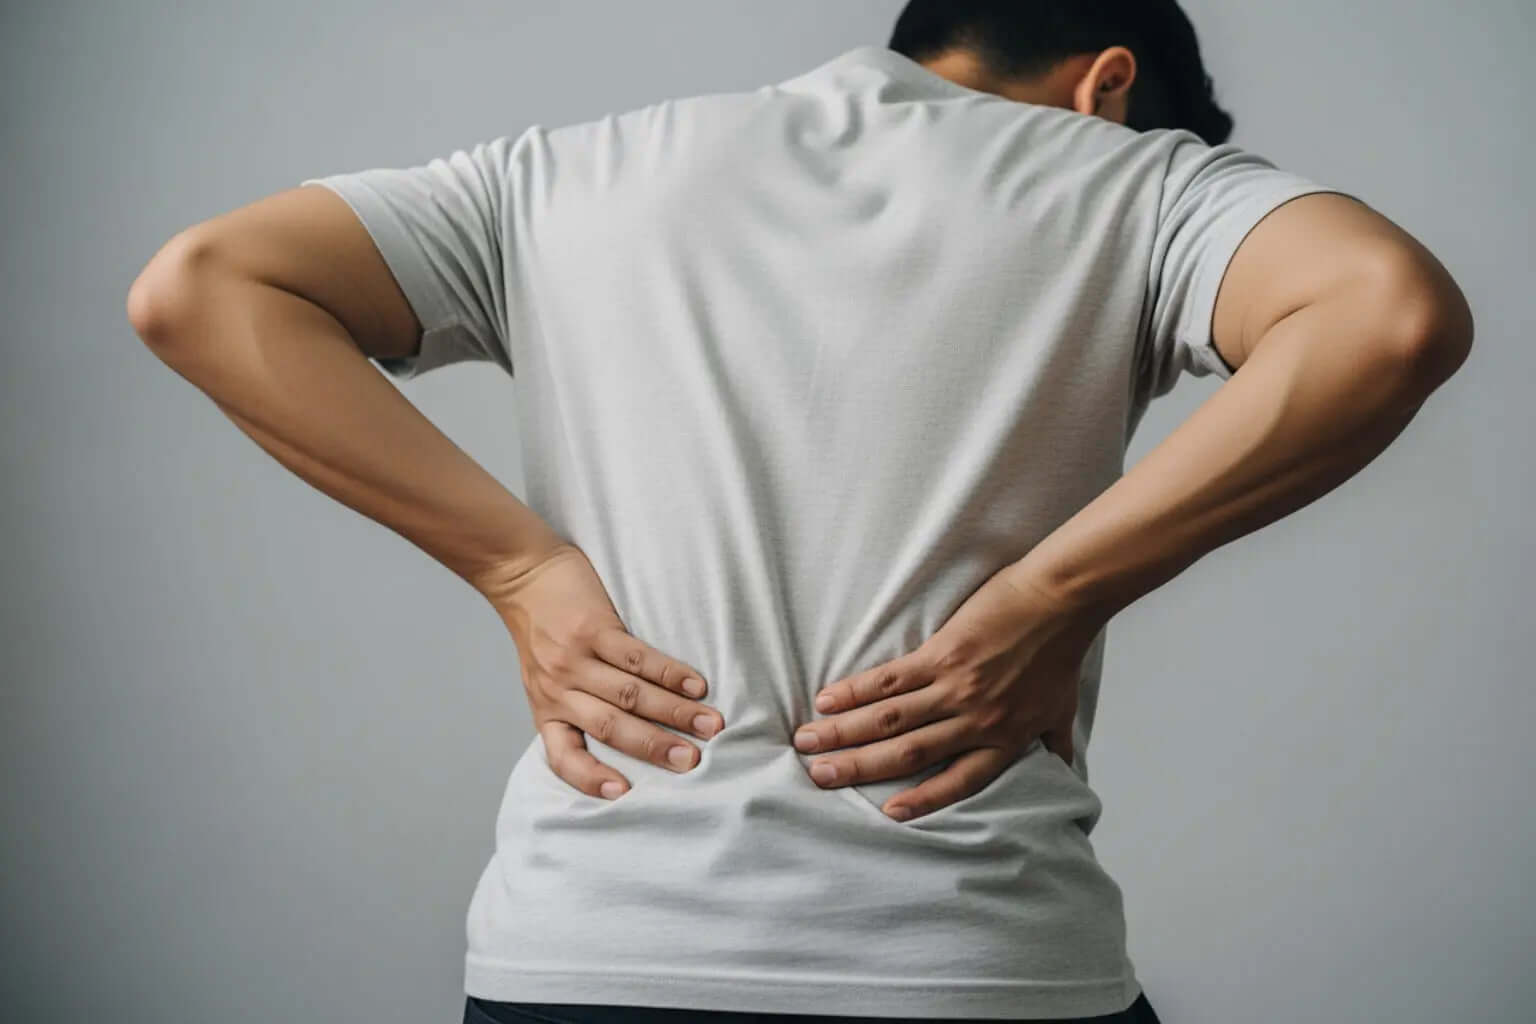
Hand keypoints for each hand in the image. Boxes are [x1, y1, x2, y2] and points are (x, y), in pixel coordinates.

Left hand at [488, 543, 724, 799]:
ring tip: (710, 725)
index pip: (564, 756)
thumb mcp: (542, 680)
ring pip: (630, 694)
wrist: (521, 574)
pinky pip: (636, 657)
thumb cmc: (540, 632)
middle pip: (611, 727)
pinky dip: (669, 673)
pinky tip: (696, 684)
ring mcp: (576, 659)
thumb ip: (574, 708)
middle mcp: (559, 690)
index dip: (590, 778)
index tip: (622, 793)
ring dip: (674, 712)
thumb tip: (626, 740)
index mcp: (547, 710)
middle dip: (655, 747)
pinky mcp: (593, 628)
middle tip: (692, 763)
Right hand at [792, 564, 1106, 821]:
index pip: (958, 782)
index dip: (923, 800)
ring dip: (843, 733)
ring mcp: (954, 688)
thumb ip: (1055, 745)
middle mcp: (975, 721)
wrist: (1059, 599)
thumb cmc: (1061, 652)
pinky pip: (889, 680)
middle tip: (818, 777)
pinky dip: (855, 692)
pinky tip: (826, 700)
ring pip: (889, 720)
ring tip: (808, 742)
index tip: (888, 813)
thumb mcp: (1062, 709)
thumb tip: (1066, 772)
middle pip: (907, 754)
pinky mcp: (940, 654)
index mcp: (1005, 740)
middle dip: (859, 768)